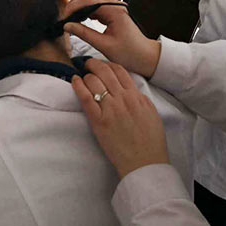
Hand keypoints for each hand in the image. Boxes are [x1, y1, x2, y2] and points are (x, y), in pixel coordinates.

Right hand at [64, 0, 160, 78]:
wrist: (146, 57)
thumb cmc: (130, 53)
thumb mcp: (104, 46)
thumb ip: (84, 34)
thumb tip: (68, 26)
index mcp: (114, 11)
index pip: (88, 1)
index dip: (73, 7)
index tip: (64, 18)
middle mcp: (115, 6)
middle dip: (74, 4)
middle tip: (65, 18)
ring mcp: (114, 8)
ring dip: (79, 6)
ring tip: (70, 19)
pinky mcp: (112, 13)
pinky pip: (95, 6)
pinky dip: (85, 10)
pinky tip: (79, 20)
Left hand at [72, 58, 168, 178]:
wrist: (145, 162)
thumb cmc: (150, 141)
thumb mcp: (150, 113)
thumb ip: (139, 98)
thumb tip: (129, 89)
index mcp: (136, 96)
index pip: (120, 70)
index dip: (108, 63)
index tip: (101, 64)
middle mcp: (123, 99)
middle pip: (104, 71)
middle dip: (94, 64)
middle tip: (88, 63)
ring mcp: (110, 109)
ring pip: (94, 81)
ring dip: (86, 75)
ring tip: (82, 75)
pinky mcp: (99, 121)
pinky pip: (85, 97)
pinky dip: (78, 86)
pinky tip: (75, 80)